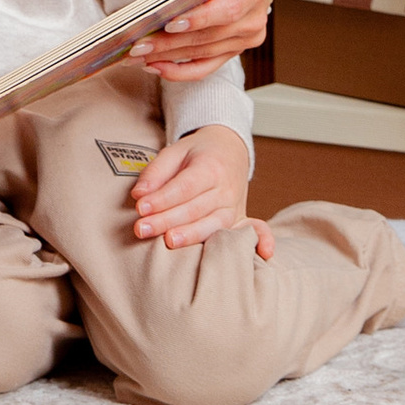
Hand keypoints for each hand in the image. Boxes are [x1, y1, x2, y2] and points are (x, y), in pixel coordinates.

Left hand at [129, 123, 270, 254]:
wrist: (229, 151)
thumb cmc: (198, 154)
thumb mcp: (175, 152)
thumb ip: (156, 172)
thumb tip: (139, 195)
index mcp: (211, 167)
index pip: (185, 187)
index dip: (162, 198)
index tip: (140, 208)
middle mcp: (227, 189)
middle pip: (195, 208)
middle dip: (167, 220)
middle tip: (141, 229)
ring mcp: (236, 207)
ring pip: (214, 224)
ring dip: (191, 235)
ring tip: (168, 241)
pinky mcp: (241, 220)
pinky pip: (255, 230)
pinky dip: (262, 241)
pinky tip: (265, 253)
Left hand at [140, 0, 282, 77]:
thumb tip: (166, 2)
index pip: (228, 10)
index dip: (199, 20)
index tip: (170, 24)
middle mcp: (253, 20)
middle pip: (208, 38)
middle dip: (169, 44)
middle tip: (137, 46)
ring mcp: (245, 38)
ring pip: (203, 55)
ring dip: (168, 58)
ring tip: (138, 56)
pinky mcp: (234, 48)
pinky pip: (207, 66)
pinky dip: (182, 71)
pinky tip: (157, 67)